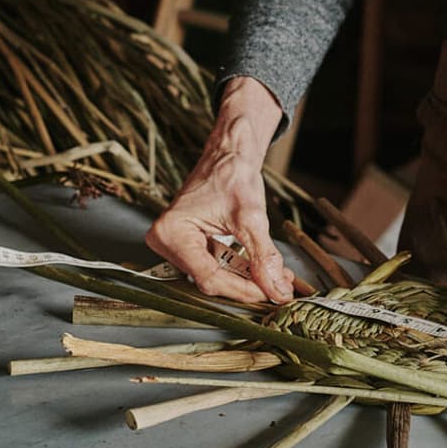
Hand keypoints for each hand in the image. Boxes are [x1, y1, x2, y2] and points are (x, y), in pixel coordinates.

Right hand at [146, 77, 294, 304]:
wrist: (228, 154)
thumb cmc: (232, 173)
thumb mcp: (252, 216)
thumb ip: (263, 255)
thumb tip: (276, 288)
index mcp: (172, 232)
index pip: (209, 277)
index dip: (243, 289)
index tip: (271, 293)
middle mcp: (166, 242)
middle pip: (211, 280)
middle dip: (248, 285)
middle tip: (280, 288)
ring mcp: (176, 245)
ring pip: (216, 276)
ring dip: (248, 279)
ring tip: (278, 277)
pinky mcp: (190, 245)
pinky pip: (216, 266)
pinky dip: (241, 269)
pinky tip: (264, 269)